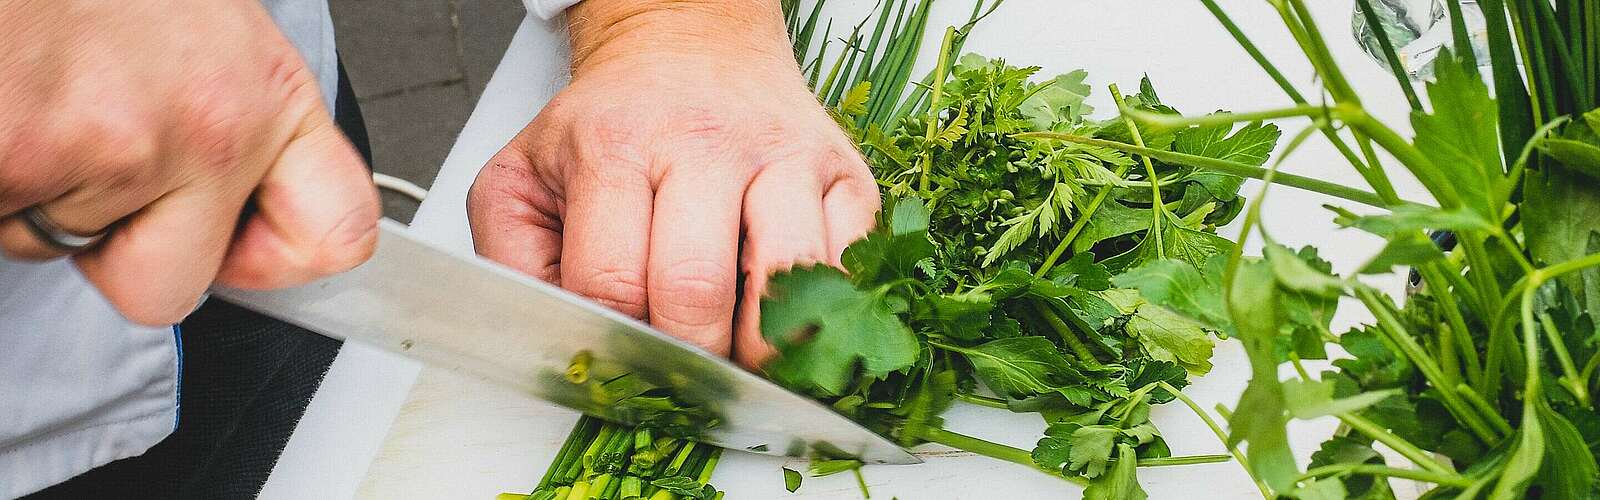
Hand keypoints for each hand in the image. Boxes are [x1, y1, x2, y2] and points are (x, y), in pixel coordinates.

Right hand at [0, 0, 378, 324]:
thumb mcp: (202, 31)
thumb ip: (233, 119)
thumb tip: (232, 209)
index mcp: (266, 92)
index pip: (336, 231)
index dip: (275, 259)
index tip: (237, 250)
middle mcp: (213, 126)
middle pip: (168, 286)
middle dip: (113, 246)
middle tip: (81, 153)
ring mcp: (117, 146)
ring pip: (59, 251)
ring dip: (35, 197)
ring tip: (32, 97)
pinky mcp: (20, 155)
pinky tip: (5, 104)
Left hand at [467, 0, 878, 366]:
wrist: (691, 44)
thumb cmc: (612, 125)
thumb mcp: (525, 173)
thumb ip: (513, 259)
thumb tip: (551, 341)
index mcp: (616, 145)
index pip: (611, 282)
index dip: (614, 345)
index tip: (620, 368)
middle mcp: (706, 144)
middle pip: (698, 289)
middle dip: (687, 358)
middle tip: (681, 374)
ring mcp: (787, 157)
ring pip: (790, 279)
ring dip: (765, 347)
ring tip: (741, 360)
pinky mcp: (847, 176)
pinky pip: (851, 266)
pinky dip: (827, 312)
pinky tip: (791, 316)